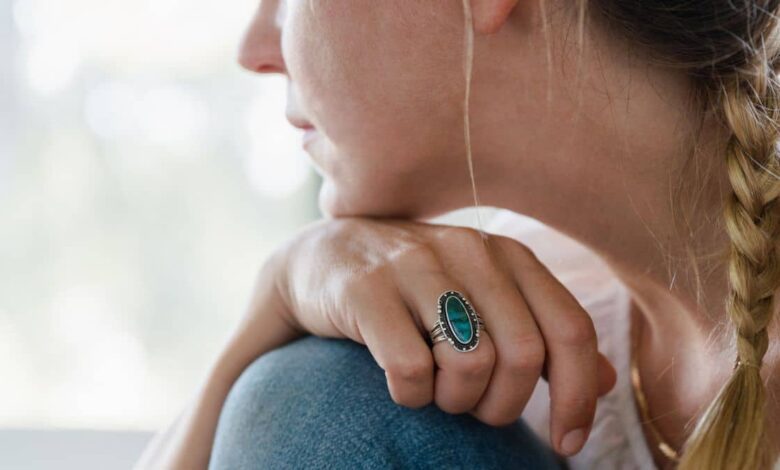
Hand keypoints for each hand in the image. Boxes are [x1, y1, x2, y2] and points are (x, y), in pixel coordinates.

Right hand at [266, 217, 615, 455]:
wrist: (325, 257)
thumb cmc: (417, 288)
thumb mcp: (485, 299)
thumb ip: (543, 334)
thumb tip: (605, 379)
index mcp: (508, 255)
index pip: (570, 329)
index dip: (578, 396)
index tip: (566, 441)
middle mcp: (468, 250)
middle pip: (523, 356)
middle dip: (506, 405)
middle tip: (478, 412)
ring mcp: (415, 265)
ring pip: (471, 363)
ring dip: (458, 402)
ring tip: (439, 395)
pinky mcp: (366, 289)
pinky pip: (410, 369)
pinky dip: (411, 397)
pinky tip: (402, 387)